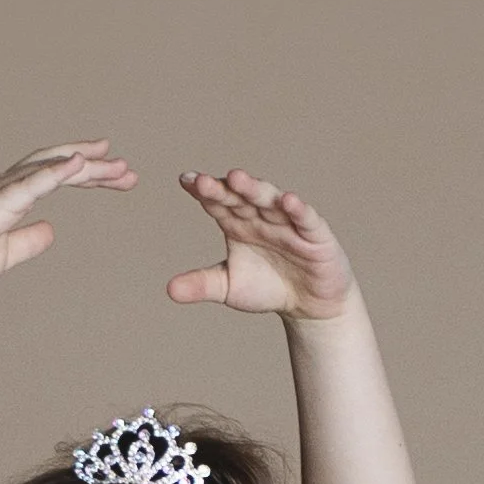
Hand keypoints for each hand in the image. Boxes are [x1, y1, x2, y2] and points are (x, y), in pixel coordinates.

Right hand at [0, 140, 136, 306]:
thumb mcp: (5, 255)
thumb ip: (28, 241)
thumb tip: (51, 231)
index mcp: (6, 196)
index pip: (52, 175)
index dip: (84, 171)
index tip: (114, 172)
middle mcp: (3, 186)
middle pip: (56, 164)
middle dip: (93, 164)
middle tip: (126, 168)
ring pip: (49, 168)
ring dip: (85, 165)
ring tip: (118, 167)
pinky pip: (30, 183)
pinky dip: (56, 171)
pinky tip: (79, 164)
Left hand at [167, 168, 353, 319]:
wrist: (308, 304)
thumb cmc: (268, 288)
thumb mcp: (230, 288)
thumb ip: (202, 284)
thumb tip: (168, 290)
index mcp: (238, 224)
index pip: (218, 203)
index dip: (204, 191)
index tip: (185, 180)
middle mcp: (262, 217)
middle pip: (240, 197)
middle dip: (223, 189)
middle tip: (203, 181)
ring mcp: (289, 222)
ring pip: (270, 201)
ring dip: (254, 189)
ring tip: (236, 178)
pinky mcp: (315, 234)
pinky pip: (305, 218)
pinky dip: (297, 209)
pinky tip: (286, 200)